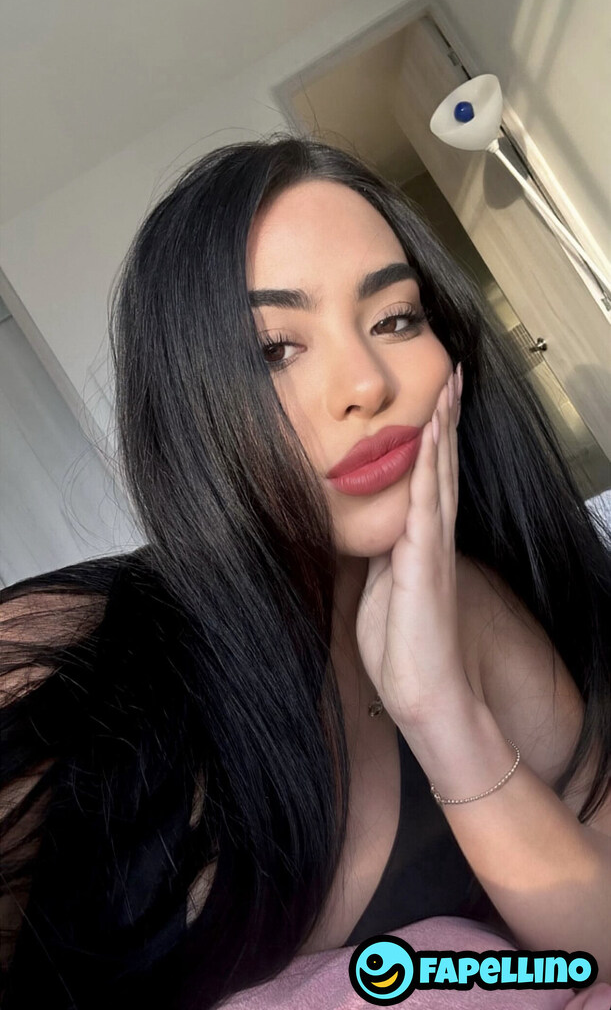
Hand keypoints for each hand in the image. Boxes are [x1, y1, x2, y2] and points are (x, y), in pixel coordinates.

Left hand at [355, 363, 470, 726]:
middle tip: (452, 376)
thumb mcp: (380, 589)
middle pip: (442, 466)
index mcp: (420, 542)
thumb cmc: (401, 647)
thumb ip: (380, 556)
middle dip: (446, 420)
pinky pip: (427, 503)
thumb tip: (368, 533)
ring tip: (448, 389)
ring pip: (440, 475)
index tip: (435, 402)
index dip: (434, 439)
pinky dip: (429, 467)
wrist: (422, 691)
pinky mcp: (425, 561)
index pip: (430, 479)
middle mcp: (432, 537)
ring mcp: (433, 546)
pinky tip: (430, 436)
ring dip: (443, 430)